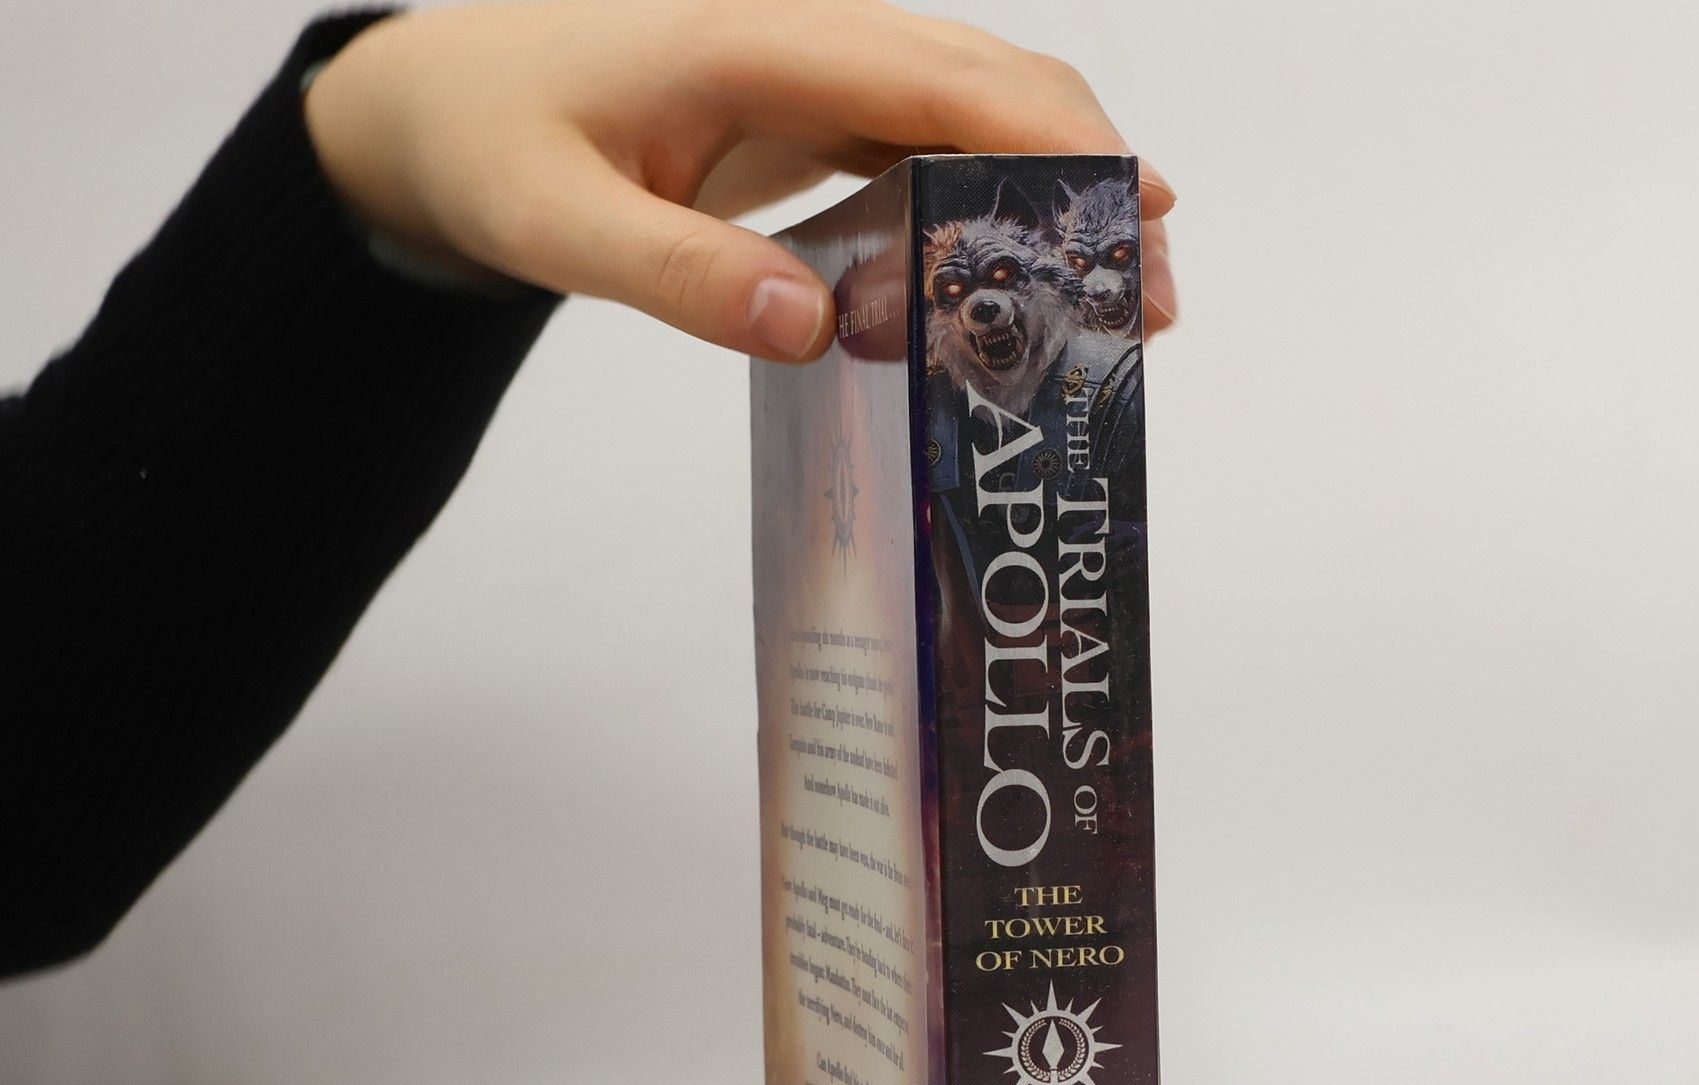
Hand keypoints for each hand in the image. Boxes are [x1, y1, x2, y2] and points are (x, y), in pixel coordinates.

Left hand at [304, 0, 1176, 360]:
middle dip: (1089, 183)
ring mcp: (820, 73)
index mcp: (759, 42)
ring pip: (977, 113)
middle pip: (992, 83)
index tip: (1137, 214)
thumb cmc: (494, 146)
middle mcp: (810, 39)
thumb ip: (677, 275)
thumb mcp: (554, 225)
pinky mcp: (817, 114)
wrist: (444, 102)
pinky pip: (934, 147)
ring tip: (1115, 311)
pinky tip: (1023, 284)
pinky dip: (995, 208)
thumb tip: (813, 329)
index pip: (940, 76)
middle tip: (1150, 304)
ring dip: (1057, 201)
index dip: (1051, 141)